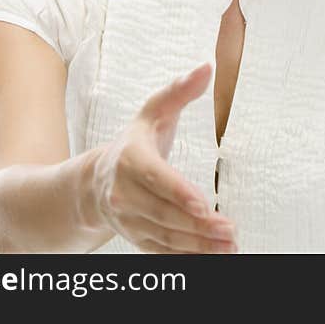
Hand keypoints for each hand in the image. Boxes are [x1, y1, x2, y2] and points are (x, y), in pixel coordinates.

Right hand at [86, 62, 237, 252]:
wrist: (94, 182)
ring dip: (198, 245)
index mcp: (130, 159)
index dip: (179, 193)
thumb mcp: (153, 112)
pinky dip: (187, 257)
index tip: (203, 204)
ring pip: (165, 237)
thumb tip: (207, 66)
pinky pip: (162, 253)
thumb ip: (179, 91)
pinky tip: (213, 256)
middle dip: (198, 225)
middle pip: (164, 213)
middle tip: (230, 230)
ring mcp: (129, 220)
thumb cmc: (134, 143)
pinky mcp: (137, 238)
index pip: (156, 178)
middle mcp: (124, 193)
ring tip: (229, 245)